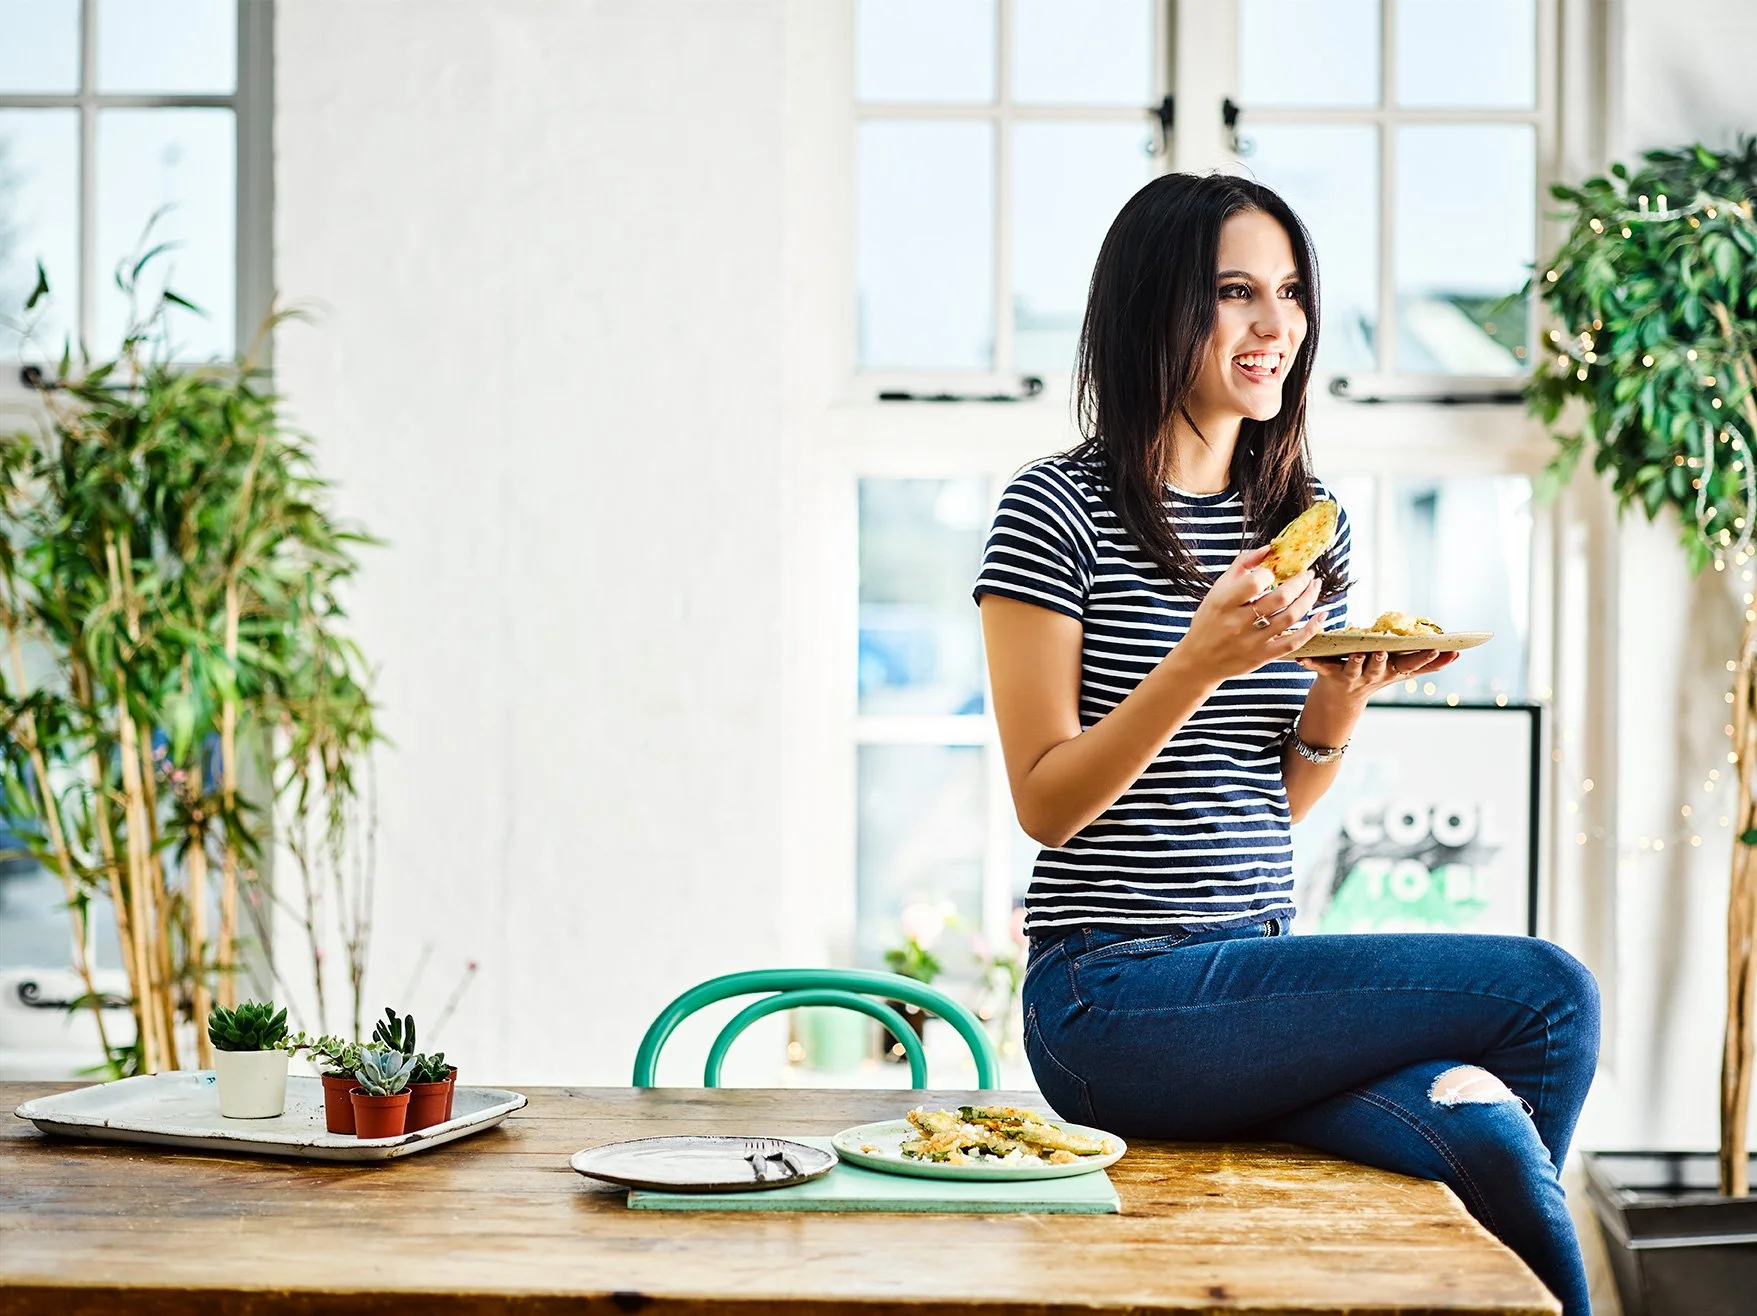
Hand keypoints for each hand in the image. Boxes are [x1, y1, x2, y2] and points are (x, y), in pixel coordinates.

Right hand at [1174, 547, 1332, 682]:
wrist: (1199, 660)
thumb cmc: (1209, 621)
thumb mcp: (1217, 590)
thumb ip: (1241, 566)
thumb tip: (1268, 549)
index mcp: (1225, 602)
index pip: (1255, 582)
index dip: (1270, 573)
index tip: (1274, 572)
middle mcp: (1238, 622)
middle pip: (1280, 598)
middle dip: (1301, 582)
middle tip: (1309, 574)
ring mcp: (1252, 641)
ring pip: (1290, 617)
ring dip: (1309, 599)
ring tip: (1315, 587)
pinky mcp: (1263, 657)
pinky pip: (1293, 642)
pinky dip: (1312, 628)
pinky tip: (1321, 616)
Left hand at [1296, 648, 1460, 699]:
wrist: (1339, 702)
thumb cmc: (1374, 676)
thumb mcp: (1401, 672)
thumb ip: (1427, 664)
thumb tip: (1457, 654)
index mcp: (1391, 672)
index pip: (1411, 665)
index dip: (1426, 658)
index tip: (1438, 647)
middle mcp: (1372, 676)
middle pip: (1379, 668)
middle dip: (1382, 661)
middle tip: (1384, 652)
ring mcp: (1350, 677)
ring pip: (1353, 668)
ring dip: (1355, 661)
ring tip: (1357, 653)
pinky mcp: (1329, 675)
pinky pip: (1318, 667)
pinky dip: (1309, 663)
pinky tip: (1300, 659)